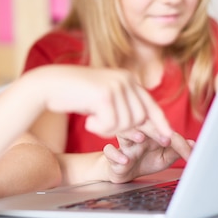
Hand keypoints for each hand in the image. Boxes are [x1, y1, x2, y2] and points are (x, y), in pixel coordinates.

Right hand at [36, 66, 172, 137]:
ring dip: (108, 129)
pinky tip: (88, 120)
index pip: (151, 105)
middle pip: (139, 119)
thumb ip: (123, 110)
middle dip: (122, 129)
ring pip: (126, 123)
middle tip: (101, 124)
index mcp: (128, 79)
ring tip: (93, 119)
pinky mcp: (105, 94)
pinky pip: (111, 125)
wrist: (49, 85)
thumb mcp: (104, 100)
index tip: (168, 138)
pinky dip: (99, 128)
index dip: (160, 124)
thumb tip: (144, 133)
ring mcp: (116, 85)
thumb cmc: (75, 95)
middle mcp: (126, 79)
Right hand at [103, 123, 193, 182]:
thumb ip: (176, 151)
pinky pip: (110, 150)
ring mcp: (125, 145)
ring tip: (140, 139)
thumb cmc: (144, 162)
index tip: (189, 154)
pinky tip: (125, 160)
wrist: (124, 173)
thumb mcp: (164, 158)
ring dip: (131, 134)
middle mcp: (137, 135)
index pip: (164, 130)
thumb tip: (193, 144)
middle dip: (153, 129)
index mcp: (151, 133)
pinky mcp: (113, 156)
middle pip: (142, 124)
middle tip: (166, 140)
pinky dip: (116, 154)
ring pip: (123, 132)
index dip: (178, 141)